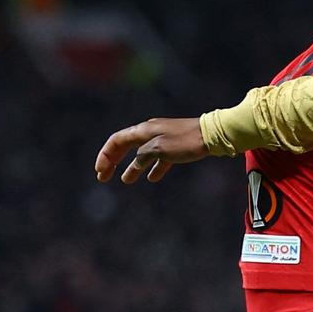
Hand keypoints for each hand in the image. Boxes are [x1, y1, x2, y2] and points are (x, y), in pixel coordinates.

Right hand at [94, 117, 208, 183]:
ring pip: (141, 154)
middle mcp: (150, 132)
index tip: (99, 172)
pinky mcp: (174, 146)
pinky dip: (152, 168)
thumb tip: (137, 161)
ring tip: (126, 181)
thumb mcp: (160, 149)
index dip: (105, 156)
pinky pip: (158, 158)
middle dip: (113, 161)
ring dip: (132, 167)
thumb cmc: (186, 141)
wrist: (213, 135)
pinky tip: (153, 178)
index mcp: (143, 130)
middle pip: (125, 146)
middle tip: (103, 177)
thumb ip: (144, 155)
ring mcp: (162, 138)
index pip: (117, 141)